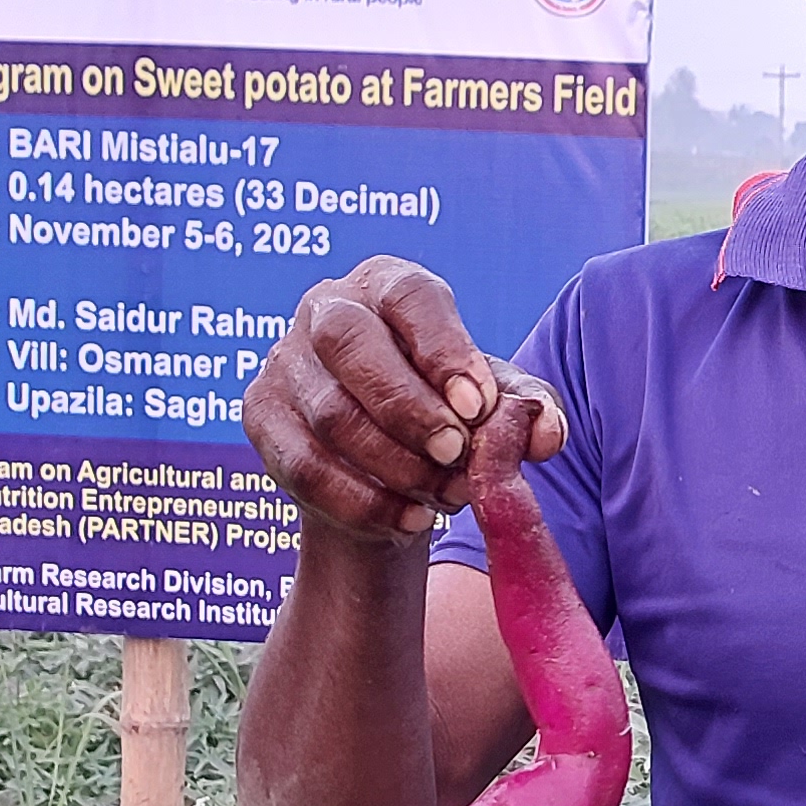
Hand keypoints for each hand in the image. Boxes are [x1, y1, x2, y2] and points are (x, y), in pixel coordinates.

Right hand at [243, 256, 562, 539]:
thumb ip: (528, 411)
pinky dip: (361, 501)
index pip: (409, 296)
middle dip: (407, 406)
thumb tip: (545, 432)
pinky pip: (303, 465)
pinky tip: (408, 520)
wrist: (384, 472)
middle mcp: (326, 309)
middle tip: (455, 454)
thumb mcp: (494, 408)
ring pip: (330, 412)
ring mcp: (284, 361)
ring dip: (394, 464)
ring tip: (445, 496)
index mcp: (388, 285)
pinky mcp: (261, 416)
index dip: (444, 349)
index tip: (477, 406)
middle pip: (349, 342)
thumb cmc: (446, 415)